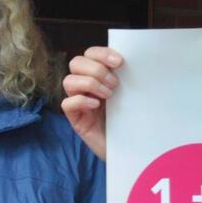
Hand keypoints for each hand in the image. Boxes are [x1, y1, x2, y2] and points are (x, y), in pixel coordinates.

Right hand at [61, 46, 122, 161]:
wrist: (132, 149)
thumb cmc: (132, 120)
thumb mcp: (131, 94)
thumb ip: (127, 77)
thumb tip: (134, 61)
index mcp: (99, 76)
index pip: (90, 53)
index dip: (101, 53)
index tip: (119, 63)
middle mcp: (86, 86)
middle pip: (75, 63)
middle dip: (96, 70)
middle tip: (114, 84)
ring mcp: (79, 103)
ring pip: (68, 81)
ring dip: (89, 84)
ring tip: (108, 96)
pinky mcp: (76, 119)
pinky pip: (67, 104)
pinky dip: (81, 101)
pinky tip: (96, 106)